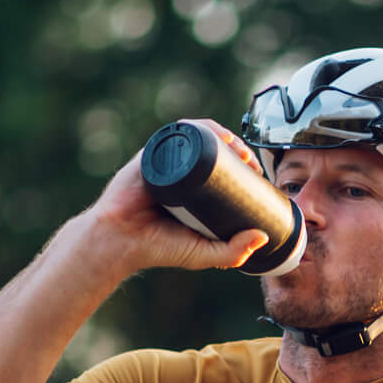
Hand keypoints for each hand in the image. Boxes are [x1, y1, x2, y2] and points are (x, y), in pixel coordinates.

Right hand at [86, 120, 269, 273]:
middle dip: (236, 148)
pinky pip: (175, 134)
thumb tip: (263, 237)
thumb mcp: (204, 253)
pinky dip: (196, 129)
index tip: (257, 174)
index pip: (222, 169)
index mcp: (193, 190)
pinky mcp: (152, 154)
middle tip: (251, 162)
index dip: (242, 166)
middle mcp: (181, 172)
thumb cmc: (157, 247)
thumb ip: (233, 252)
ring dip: (221, 135)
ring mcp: (166, 161)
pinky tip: (214, 134)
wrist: (120, 241)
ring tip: (237, 148)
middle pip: (213, 149)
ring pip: (198, 138)